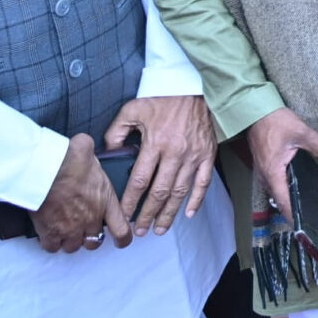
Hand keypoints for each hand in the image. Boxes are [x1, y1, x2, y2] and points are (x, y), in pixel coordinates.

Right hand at [32, 133, 129, 253]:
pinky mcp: (50, 232)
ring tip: (65, 230)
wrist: (46, 171)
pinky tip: (48, 233)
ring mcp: (70, 229)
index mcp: (105, 202)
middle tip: (84, 229)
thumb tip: (83, 144)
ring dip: (70, 240)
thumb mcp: (87, 151)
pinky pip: (52, 247)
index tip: (122, 240)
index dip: (123, 239)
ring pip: (73, 246)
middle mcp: (90, 219)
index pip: (122, 229)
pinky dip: (51, 242)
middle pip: (94, 241)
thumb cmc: (69, 160)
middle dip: (90, 238)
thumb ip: (90, 152)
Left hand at [104, 95, 215, 237]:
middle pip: (160, 192)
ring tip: (160, 229)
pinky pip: (203, 182)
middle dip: (148, 215)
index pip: (140, 180)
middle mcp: (175, 153)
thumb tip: (109, 151)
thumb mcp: (133, 109)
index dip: (130, 201)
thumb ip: (117, 131)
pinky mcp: (208, 154)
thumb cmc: (163, 98)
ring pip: (181, 192)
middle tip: (140, 231)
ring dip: (169, 213)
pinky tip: (189, 213)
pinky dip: (197, 200)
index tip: (124, 215)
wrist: (193, 87)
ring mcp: (194, 156)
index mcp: (155, 143)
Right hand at [244, 108, 317, 226]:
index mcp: (273, 175)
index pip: (286, 204)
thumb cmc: (274, 122)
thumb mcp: (301, 132)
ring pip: (288, 192)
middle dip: (310, 207)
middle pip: (288, 201)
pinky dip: (300, 186)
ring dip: (307, 196)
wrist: (255, 110)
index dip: (301, 217)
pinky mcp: (271, 167)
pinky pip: (286, 183)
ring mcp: (268, 173)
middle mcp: (268, 178)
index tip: (316, 224)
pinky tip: (316, 181)